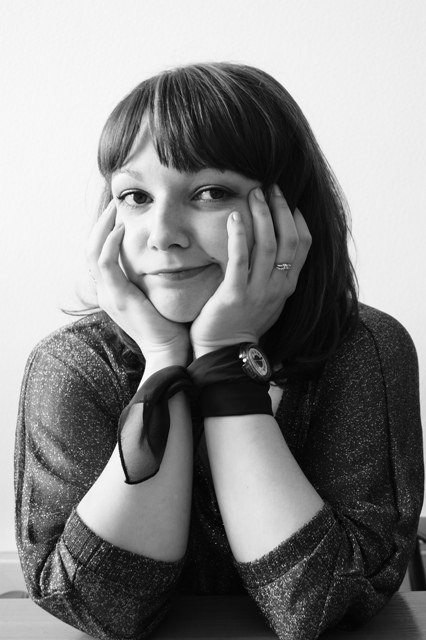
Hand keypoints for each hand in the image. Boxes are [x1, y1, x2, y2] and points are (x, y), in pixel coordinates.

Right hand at [87, 201, 189, 369]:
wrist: (168, 350)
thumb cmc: (169, 326)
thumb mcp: (156, 297)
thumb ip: (153, 279)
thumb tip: (166, 260)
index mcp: (113, 292)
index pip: (99, 256)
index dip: (104, 234)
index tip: (118, 215)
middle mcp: (105, 292)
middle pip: (90, 250)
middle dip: (100, 225)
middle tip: (114, 205)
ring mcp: (108, 295)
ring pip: (93, 252)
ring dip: (102, 227)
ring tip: (115, 209)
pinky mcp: (118, 296)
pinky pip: (106, 263)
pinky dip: (110, 243)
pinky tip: (121, 229)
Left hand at [190, 186, 310, 356]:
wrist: (224, 352)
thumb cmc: (242, 322)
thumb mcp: (267, 297)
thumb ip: (273, 273)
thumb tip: (272, 245)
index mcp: (287, 286)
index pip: (303, 246)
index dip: (298, 219)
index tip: (288, 200)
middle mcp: (278, 287)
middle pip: (289, 240)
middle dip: (281, 209)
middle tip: (271, 186)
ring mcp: (258, 291)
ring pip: (268, 246)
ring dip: (263, 216)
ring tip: (255, 193)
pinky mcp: (235, 295)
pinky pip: (240, 260)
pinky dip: (239, 236)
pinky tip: (235, 216)